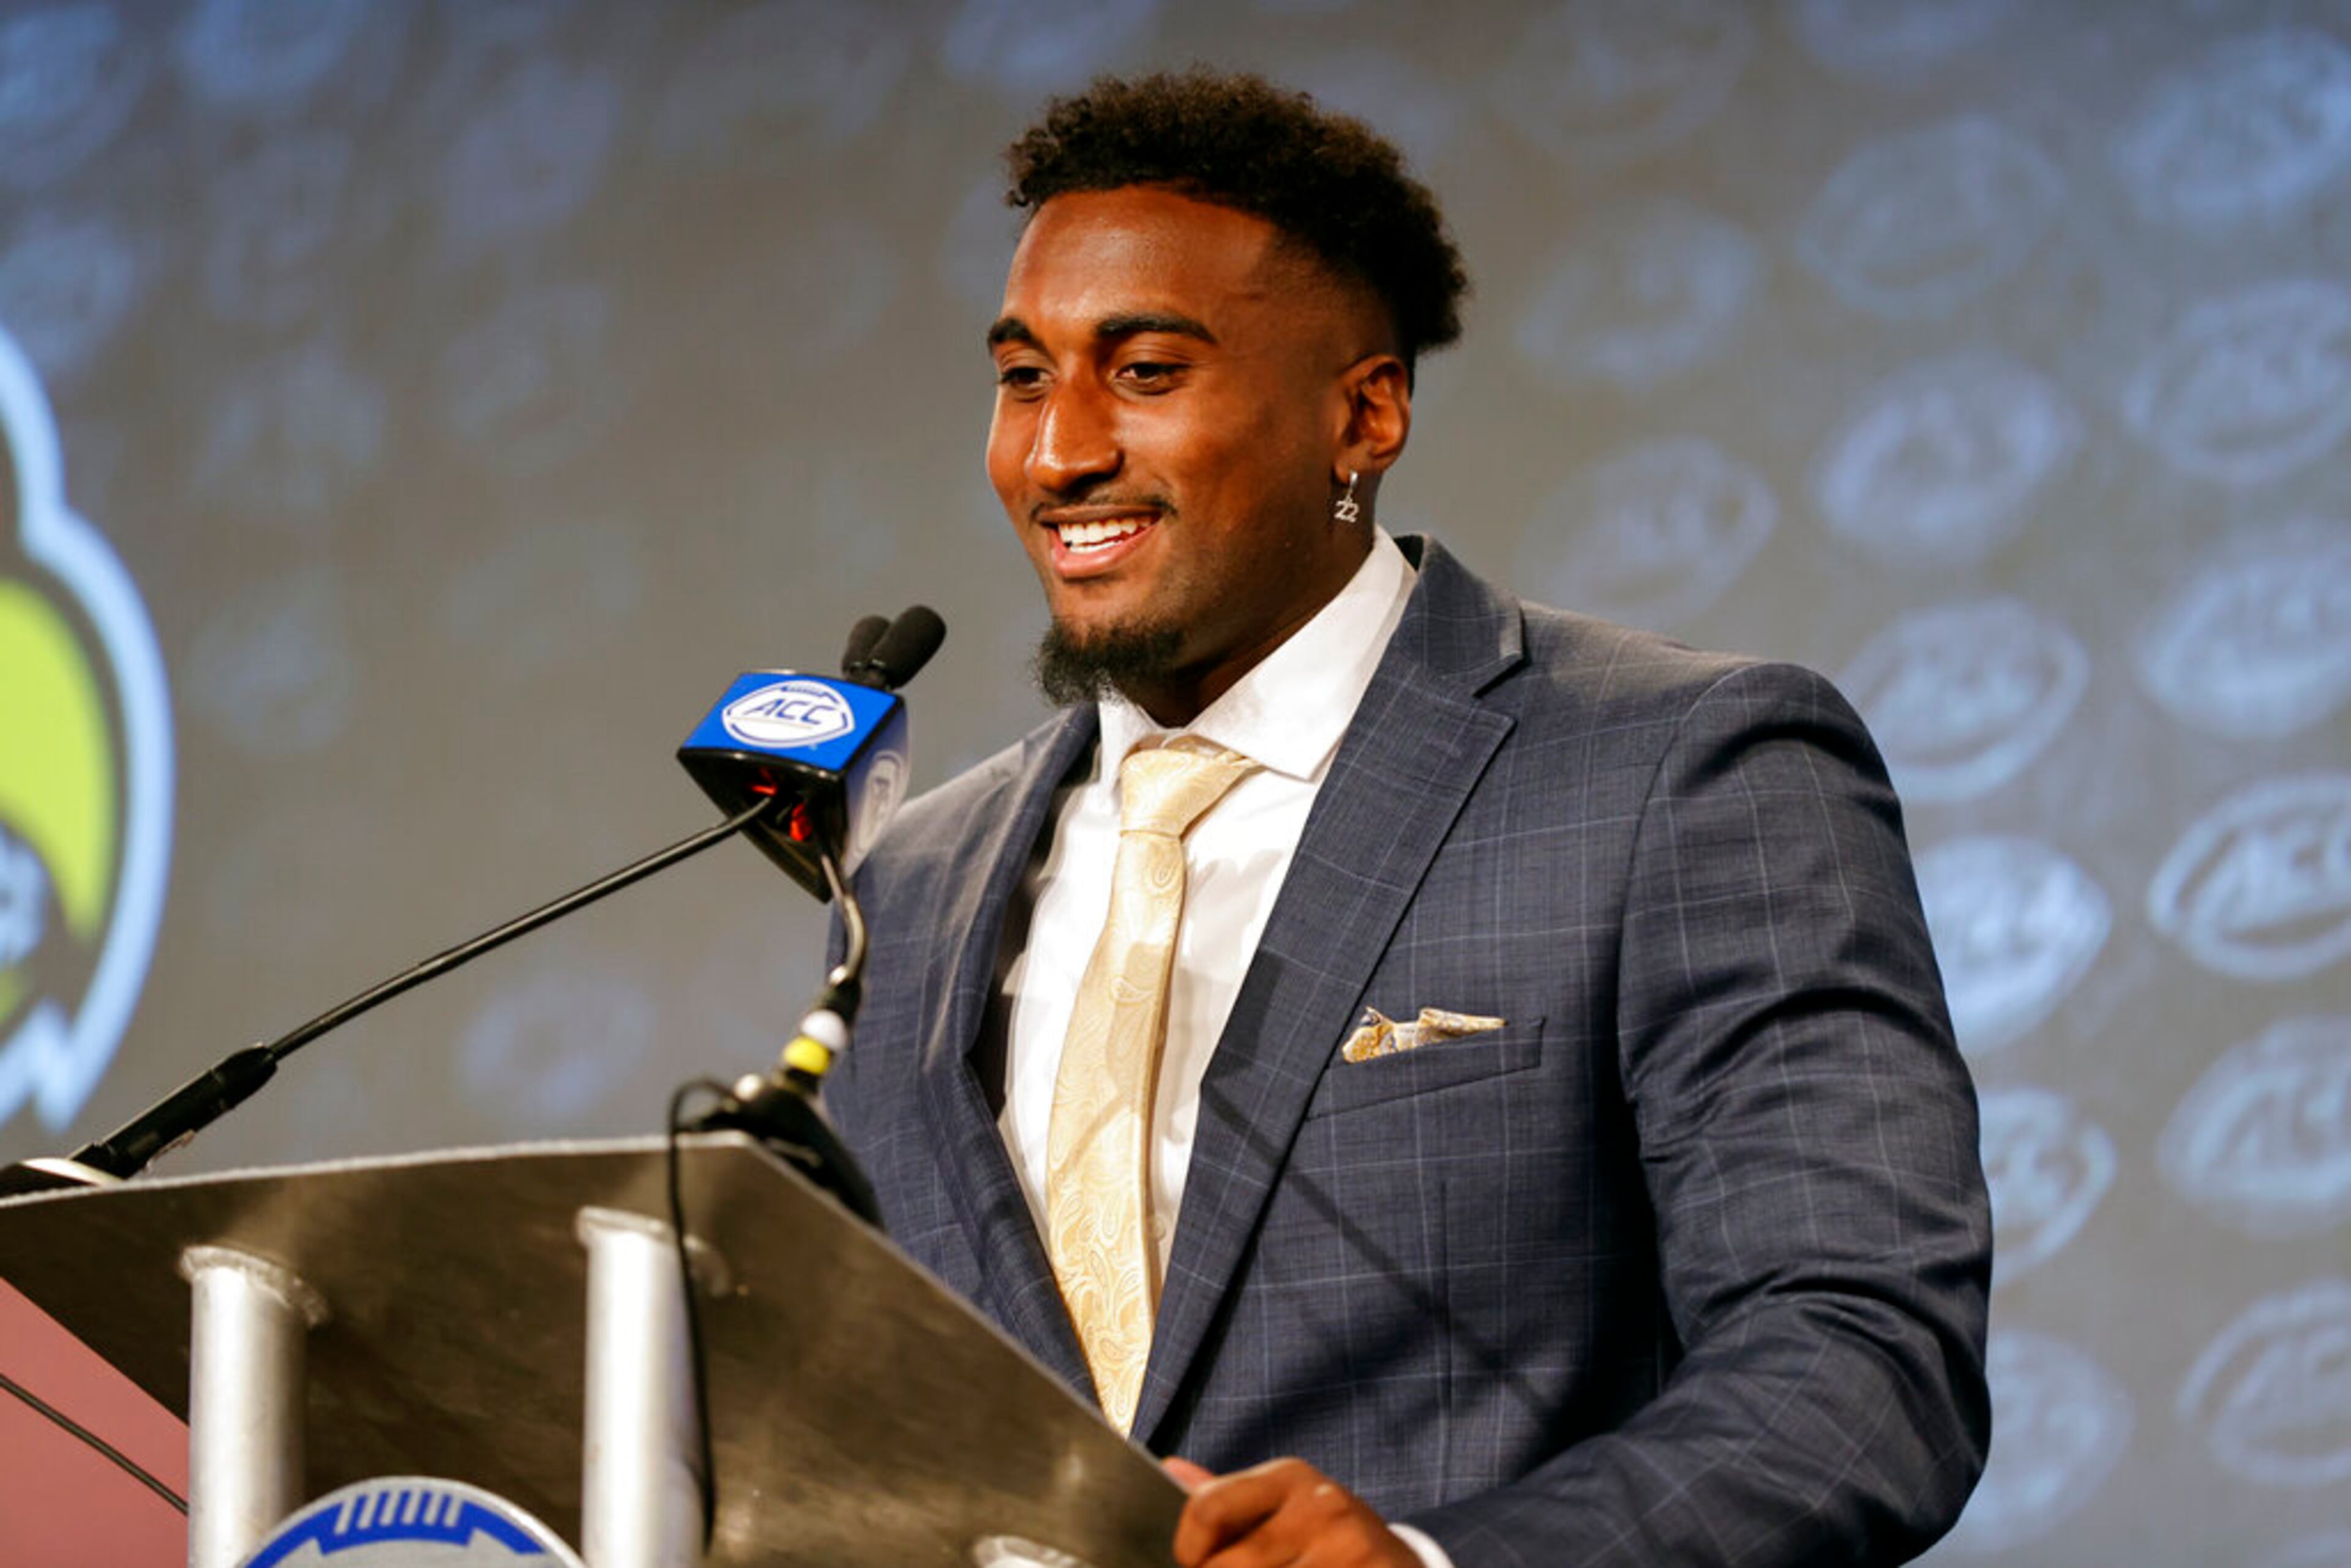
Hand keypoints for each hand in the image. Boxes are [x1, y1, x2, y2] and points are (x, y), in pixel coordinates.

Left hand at [1164, 1456, 1421, 1567]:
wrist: (1398, 1566)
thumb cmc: (1325, 1540)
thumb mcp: (1282, 1507)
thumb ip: (1225, 1498)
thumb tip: (1170, 1468)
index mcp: (1289, 1477)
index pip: (1208, 1508)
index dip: (1187, 1549)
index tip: (1191, 1564)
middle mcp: (1320, 1505)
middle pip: (1229, 1566)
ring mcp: (1347, 1547)